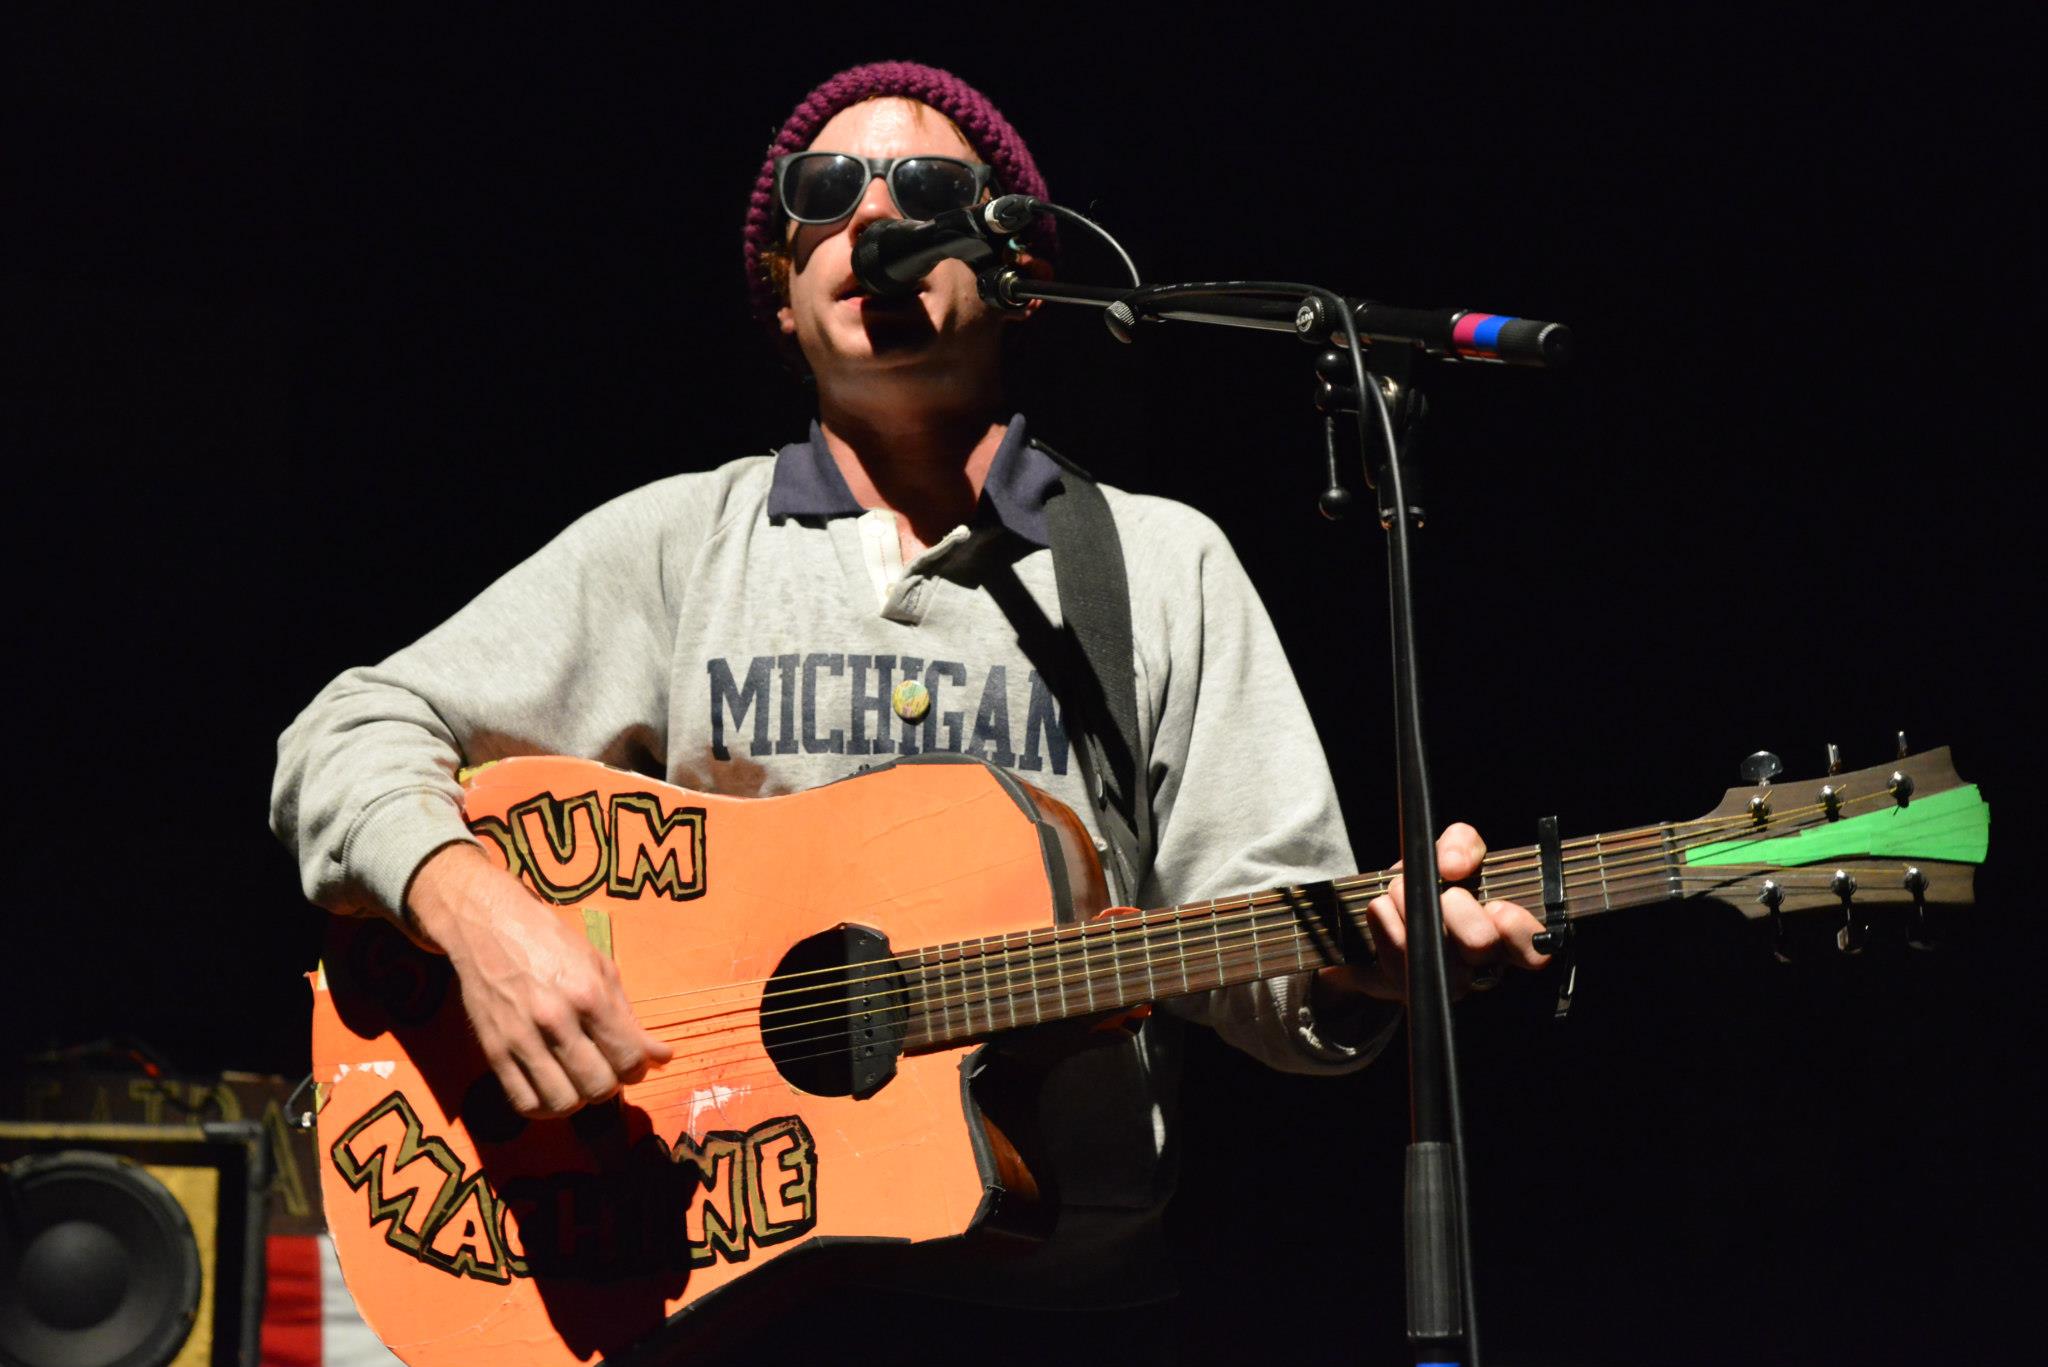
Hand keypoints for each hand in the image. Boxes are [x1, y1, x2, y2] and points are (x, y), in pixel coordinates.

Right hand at [406, 843, 672, 1117]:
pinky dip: (546, 1107)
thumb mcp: (601, 968)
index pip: (628, 1058)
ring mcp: (520, 1038)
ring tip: (580, 1080)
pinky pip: (524, 1102)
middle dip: (612, 1085)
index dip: (639, 1069)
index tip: (635, 1064)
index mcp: (588, 994)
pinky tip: (554, 1089)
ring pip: (563, 1102)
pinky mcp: (493, 1051)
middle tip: (608, 1070)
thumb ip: (630, 1017)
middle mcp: (554, 1020)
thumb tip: (662, 1057)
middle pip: (598, 1086)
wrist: (489, 928)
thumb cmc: (552, 944)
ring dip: (580, 1099)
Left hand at [1317, 822, 1549, 1004]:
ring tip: (1397, 888)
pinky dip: (1385, 923)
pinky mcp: (1410, 987)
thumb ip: (1462, 845)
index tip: (1496, 906)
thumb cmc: (1429, 886)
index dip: (1519, 930)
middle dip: (1456, 908)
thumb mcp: (1450, 856)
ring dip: (1411, 908)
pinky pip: (1398, 957)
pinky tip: (1381, 909)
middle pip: (1481, 945)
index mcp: (1506, 932)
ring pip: (1437, 954)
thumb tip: (1455, 862)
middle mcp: (1483, 964)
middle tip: (1440, 891)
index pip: (1535, 945)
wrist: (1383, 916)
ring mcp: (1447, 982)